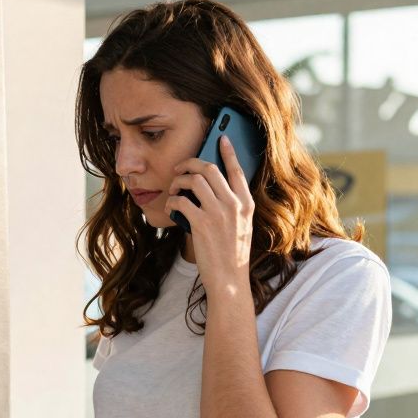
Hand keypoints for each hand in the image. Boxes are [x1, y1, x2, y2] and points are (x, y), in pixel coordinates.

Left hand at [165, 135, 254, 280]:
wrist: (229, 278)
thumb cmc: (232, 253)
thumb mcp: (242, 225)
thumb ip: (232, 206)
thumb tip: (209, 188)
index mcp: (246, 203)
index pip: (238, 170)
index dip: (228, 152)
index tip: (221, 138)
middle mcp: (234, 204)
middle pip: (210, 169)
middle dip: (191, 163)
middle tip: (180, 168)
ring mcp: (218, 213)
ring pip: (194, 180)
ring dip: (179, 180)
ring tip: (174, 188)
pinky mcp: (201, 223)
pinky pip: (181, 200)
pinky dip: (173, 200)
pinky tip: (171, 205)